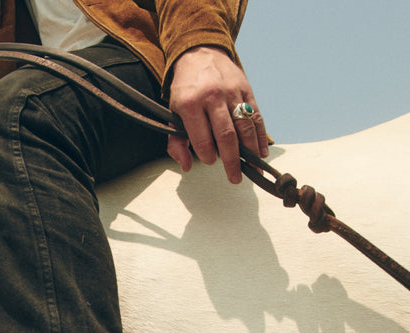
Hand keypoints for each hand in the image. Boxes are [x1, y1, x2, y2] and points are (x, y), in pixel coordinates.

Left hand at [167, 46, 268, 183]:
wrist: (199, 53)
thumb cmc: (184, 90)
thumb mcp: (172, 113)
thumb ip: (176, 141)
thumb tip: (187, 166)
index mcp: (191, 104)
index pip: (202, 139)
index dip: (207, 155)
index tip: (210, 162)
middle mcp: (213, 97)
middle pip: (226, 135)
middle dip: (231, 160)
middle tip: (235, 178)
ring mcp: (232, 92)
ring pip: (244, 126)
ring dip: (250, 151)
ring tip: (252, 169)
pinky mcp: (246, 89)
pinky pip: (256, 115)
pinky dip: (260, 135)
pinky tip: (261, 152)